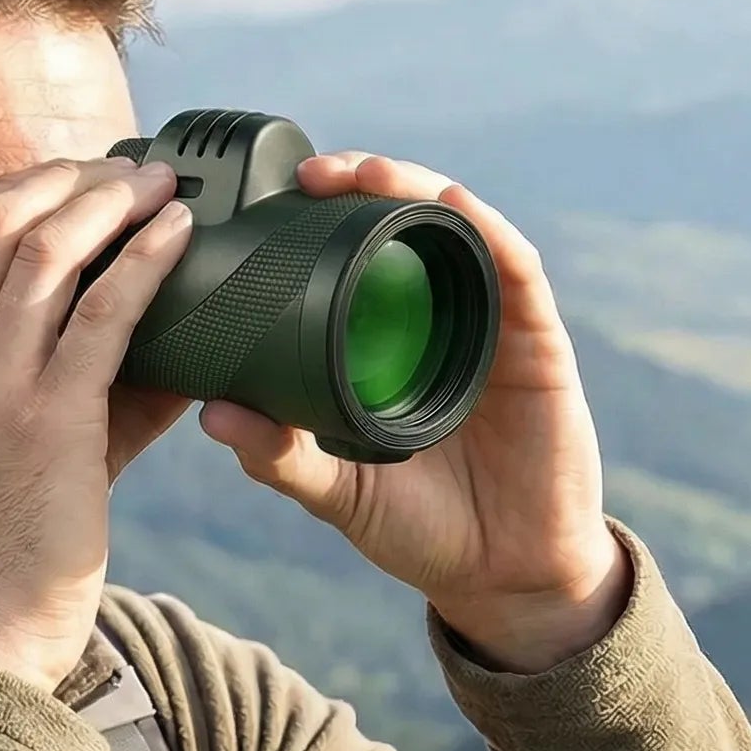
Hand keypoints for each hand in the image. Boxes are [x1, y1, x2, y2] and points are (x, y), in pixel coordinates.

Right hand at [0, 154, 194, 695]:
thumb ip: (53, 399)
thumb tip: (156, 353)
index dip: (13, 193)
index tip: (71, 181)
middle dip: (65, 178)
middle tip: (128, 172)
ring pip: (43, 250)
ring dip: (110, 202)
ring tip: (164, 187)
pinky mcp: (49, 424)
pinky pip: (101, 314)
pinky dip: (146, 261)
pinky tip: (181, 237)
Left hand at [199, 152, 629, 672]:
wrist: (505, 579)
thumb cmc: (421, 531)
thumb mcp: (337, 493)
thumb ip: (281, 456)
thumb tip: (209, 414)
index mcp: (391, 347)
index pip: (356, 263)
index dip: (319, 223)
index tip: (269, 202)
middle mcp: (441, 323)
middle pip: (406, 229)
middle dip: (362, 186)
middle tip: (311, 172)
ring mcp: (493, 328)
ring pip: (459, 232)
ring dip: (417, 190)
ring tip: (370, 171)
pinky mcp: (541, 345)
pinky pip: (516, 271)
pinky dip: (486, 230)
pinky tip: (454, 204)